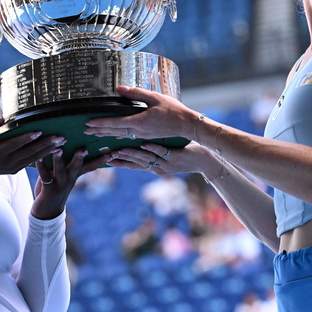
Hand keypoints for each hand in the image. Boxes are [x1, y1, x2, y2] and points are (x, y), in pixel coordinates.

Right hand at [0, 118, 65, 177]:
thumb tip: (0, 119)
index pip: (15, 144)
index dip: (27, 138)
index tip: (40, 131)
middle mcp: (8, 161)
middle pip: (29, 152)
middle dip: (46, 144)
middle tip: (60, 137)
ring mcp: (13, 167)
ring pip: (34, 158)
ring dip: (48, 150)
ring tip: (61, 143)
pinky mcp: (16, 170)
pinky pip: (31, 162)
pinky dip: (43, 156)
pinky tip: (53, 150)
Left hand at [31, 148, 99, 219]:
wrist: (47, 211)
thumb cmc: (54, 188)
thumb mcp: (63, 175)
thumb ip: (64, 162)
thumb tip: (65, 142)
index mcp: (75, 175)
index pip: (91, 166)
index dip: (101, 160)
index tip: (112, 153)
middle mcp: (70, 179)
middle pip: (77, 167)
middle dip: (80, 157)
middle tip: (84, 148)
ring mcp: (60, 184)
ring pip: (60, 170)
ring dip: (59, 159)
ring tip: (58, 149)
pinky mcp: (48, 189)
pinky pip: (44, 176)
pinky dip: (41, 166)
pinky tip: (38, 157)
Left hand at [84, 85, 193, 139]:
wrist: (187, 125)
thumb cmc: (173, 110)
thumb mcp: (154, 98)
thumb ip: (136, 93)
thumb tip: (119, 88)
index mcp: (138, 121)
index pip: (114, 123)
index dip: (100, 123)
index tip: (89, 123)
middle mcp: (138, 131)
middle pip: (114, 131)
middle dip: (99, 131)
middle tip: (86, 131)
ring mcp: (142, 135)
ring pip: (120, 135)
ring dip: (107, 134)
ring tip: (95, 135)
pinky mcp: (147, 136)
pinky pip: (128, 137)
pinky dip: (117, 136)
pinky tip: (114, 136)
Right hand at [103, 141, 217, 176]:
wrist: (205, 160)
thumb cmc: (186, 154)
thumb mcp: (167, 155)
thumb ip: (152, 152)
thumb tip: (140, 144)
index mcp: (154, 167)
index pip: (133, 166)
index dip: (119, 163)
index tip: (105, 160)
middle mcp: (157, 167)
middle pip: (135, 164)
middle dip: (120, 160)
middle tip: (106, 155)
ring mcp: (166, 164)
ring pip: (146, 159)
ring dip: (132, 154)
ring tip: (118, 150)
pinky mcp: (175, 157)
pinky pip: (162, 151)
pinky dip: (153, 148)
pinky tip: (145, 143)